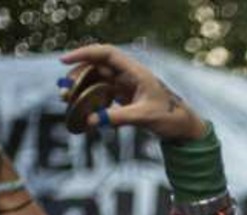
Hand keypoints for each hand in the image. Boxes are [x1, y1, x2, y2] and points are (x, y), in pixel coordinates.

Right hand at [58, 45, 205, 141]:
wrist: (183, 128)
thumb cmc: (170, 118)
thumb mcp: (144, 117)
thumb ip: (119, 118)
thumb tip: (92, 120)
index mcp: (136, 71)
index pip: (106, 54)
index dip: (84, 53)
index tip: (64, 60)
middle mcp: (129, 75)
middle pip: (97, 66)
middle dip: (78, 75)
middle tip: (63, 90)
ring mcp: (126, 86)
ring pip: (97, 80)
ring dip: (81, 88)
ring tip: (67, 100)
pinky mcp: (125, 98)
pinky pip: (103, 94)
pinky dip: (91, 100)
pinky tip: (83, 111)